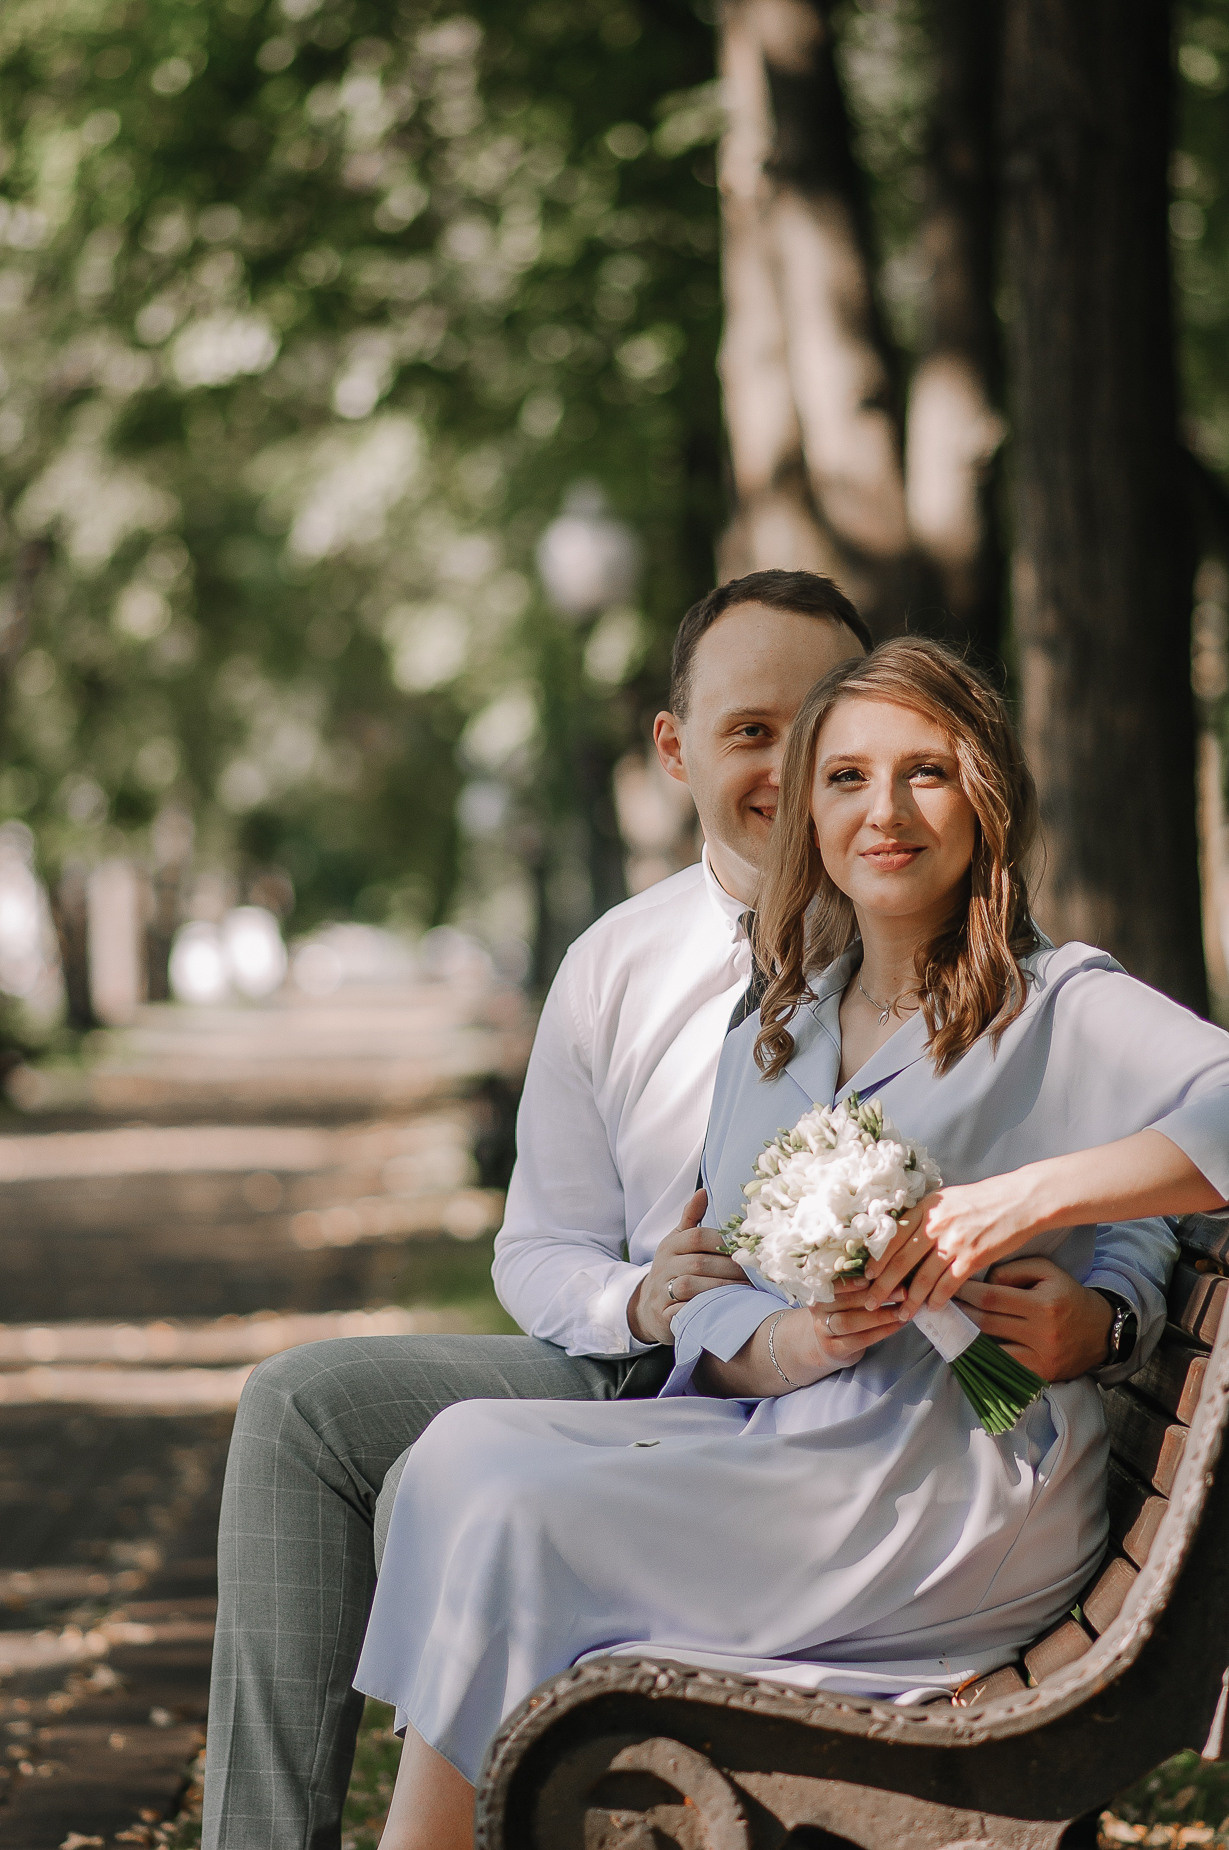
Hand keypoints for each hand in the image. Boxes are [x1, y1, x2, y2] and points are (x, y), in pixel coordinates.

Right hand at [626, 1191, 745, 1345]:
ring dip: (720, 1289)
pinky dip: (704, 1310)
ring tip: (746, 1291)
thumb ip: (691, 1218)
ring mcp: (661, 1291)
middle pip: (698, 1263)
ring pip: (690, 1286)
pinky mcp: (663, 1315)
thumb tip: (703, 1191)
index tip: (746, 1249)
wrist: (649, 1306)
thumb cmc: (673, 1269)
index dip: (722, 1242)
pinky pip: (683, 1311)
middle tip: (754, 1273)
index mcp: (670, 1245)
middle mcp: (663, 1266)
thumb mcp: (678, 1242)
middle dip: (729, 1269)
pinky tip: (725, 1309)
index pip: (697, 1237)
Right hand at [796, 1279, 907, 1372]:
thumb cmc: (845, 1310)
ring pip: (851, 1322)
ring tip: (903, 1311)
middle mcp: (817, 1308)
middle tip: (902, 1291)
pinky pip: (860, 1339)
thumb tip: (888, 1263)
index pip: (834, 1281)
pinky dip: (882, 1332)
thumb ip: (860, 1280)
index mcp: (819, 1288)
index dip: (852, 1279)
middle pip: (845, 1301)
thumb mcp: (846, 1293)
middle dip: (875, 1295)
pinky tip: (898, 1325)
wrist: (829, 1344)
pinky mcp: (834, 1349)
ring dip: (880, 1316)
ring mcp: (823, 1330)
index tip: (873, 1275)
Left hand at [864, 1176, 1029, 1311]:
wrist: (1019, 1200)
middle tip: (871, 1302)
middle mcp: (935, 1224)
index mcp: (926, 1208)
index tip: (866, 1277)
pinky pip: (947, 1285)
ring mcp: (954, 1242)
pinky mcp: (972, 1258)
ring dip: (909, 1300)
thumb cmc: (983, 1199)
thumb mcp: (946, 1199)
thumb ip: (925, 1216)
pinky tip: (931, 1309)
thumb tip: (902, 1238)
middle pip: (901, 1261)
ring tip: (901, 1314)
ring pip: (922, 1278)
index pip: (892, 1237)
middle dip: (883, 1286)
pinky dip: (937, 1299)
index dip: (877, 1260)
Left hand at [955, 1258, 1114, 1380]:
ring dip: (965, 1339)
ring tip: (946, 1327)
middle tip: (937, 1306)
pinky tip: (966, 1349)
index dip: (964, 1293)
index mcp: (1044, 1304)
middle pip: (986, 1324)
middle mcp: (1043, 1333)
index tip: (945, 1287)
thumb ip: (1012, 1270)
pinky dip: (983, 1359)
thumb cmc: (1066, 1295)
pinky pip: (1004, 1367)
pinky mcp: (1041, 1375)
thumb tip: (982, 1282)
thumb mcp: (1046, 1271)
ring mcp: (1041, 1358)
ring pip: (990, 1349)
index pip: (991, 1298)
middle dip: (958, 1315)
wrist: (1101, 1331)